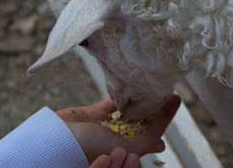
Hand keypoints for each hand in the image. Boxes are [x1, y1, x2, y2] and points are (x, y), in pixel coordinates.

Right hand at [56, 94, 180, 163]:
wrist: (57, 138)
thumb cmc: (88, 146)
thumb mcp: (120, 146)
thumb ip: (143, 144)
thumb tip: (162, 145)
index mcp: (127, 148)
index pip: (152, 131)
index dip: (164, 116)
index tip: (175, 99)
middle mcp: (119, 137)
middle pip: (143, 120)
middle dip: (154, 107)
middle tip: (166, 89)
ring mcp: (107, 126)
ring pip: (128, 111)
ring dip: (140, 100)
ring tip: (151, 85)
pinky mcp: (94, 115)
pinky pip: (111, 104)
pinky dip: (120, 96)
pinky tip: (130, 85)